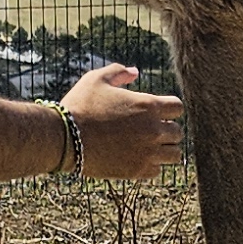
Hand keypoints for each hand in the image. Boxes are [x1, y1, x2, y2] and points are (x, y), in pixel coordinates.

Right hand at [62, 60, 184, 179]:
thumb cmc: (79, 106)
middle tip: (149, 131)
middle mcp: (153, 130)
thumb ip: (118, 72)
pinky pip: (157, 171)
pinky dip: (151, 166)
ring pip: (174, 155)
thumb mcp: (95, 80)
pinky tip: (137, 159)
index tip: (156, 112)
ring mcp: (147, 152)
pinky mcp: (137, 171)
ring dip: (164, 150)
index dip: (168, 108)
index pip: (178, 107)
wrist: (64, 138)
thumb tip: (135, 72)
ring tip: (149, 148)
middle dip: (166, 130)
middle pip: (178, 133)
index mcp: (148, 105)